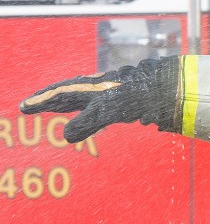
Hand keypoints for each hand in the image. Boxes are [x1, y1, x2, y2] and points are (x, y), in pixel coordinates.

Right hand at [19, 57, 179, 141]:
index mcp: (92, 88)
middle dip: (48, 100)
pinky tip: (90, 111)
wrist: (172, 87)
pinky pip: (98, 102)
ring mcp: (113, 91)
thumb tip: (66, 136)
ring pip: (83, 96)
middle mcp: (100, 87)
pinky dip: (86, 108)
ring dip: (66, 102)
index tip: (22, 107)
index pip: (61, 94)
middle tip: (27, 106)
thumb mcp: (110, 110)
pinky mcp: (126, 98)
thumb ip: (88, 121)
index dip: (41, 101)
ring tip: (52, 107)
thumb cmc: (141, 95)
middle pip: (68, 92)